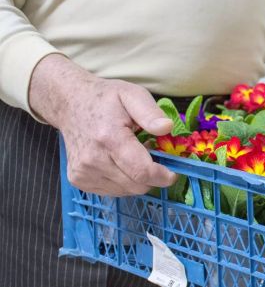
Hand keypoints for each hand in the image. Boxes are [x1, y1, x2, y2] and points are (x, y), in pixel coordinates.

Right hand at [29, 54, 177, 195]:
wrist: (69, 103)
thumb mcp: (132, 94)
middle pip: (137, 185)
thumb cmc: (105, 98)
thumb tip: (167, 127)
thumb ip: (150, 112)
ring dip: (137, 179)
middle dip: (152, 176)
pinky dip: (123, 181)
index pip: (142, 172)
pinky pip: (113, 191)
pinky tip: (119, 162)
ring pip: (126, 191)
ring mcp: (83, 172)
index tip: (173, 172)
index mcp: (110, 138)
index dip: (163, 176)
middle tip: (150, 155)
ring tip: (132, 155)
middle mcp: (93, 160)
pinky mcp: (78, 180)